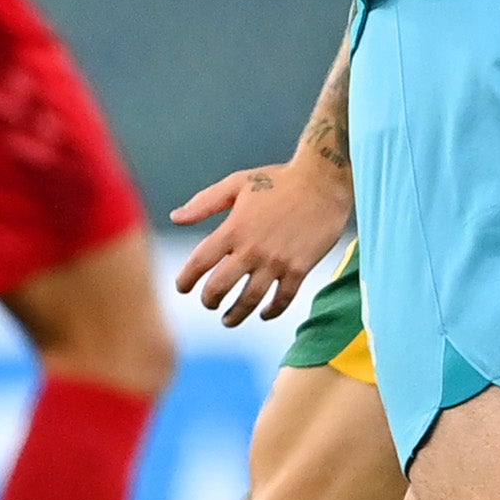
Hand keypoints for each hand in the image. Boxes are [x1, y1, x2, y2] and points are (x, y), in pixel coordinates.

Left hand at [170, 157, 352, 326]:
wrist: (324, 181)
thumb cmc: (279, 180)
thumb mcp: (237, 183)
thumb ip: (204, 203)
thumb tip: (175, 218)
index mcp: (234, 228)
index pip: (200, 262)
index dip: (186, 279)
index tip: (182, 288)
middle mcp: (252, 249)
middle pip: (220, 287)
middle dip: (209, 301)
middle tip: (209, 304)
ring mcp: (277, 261)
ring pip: (249, 300)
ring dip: (236, 315)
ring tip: (229, 320)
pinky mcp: (299, 268)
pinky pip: (283, 299)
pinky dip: (272, 311)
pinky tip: (265, 313)